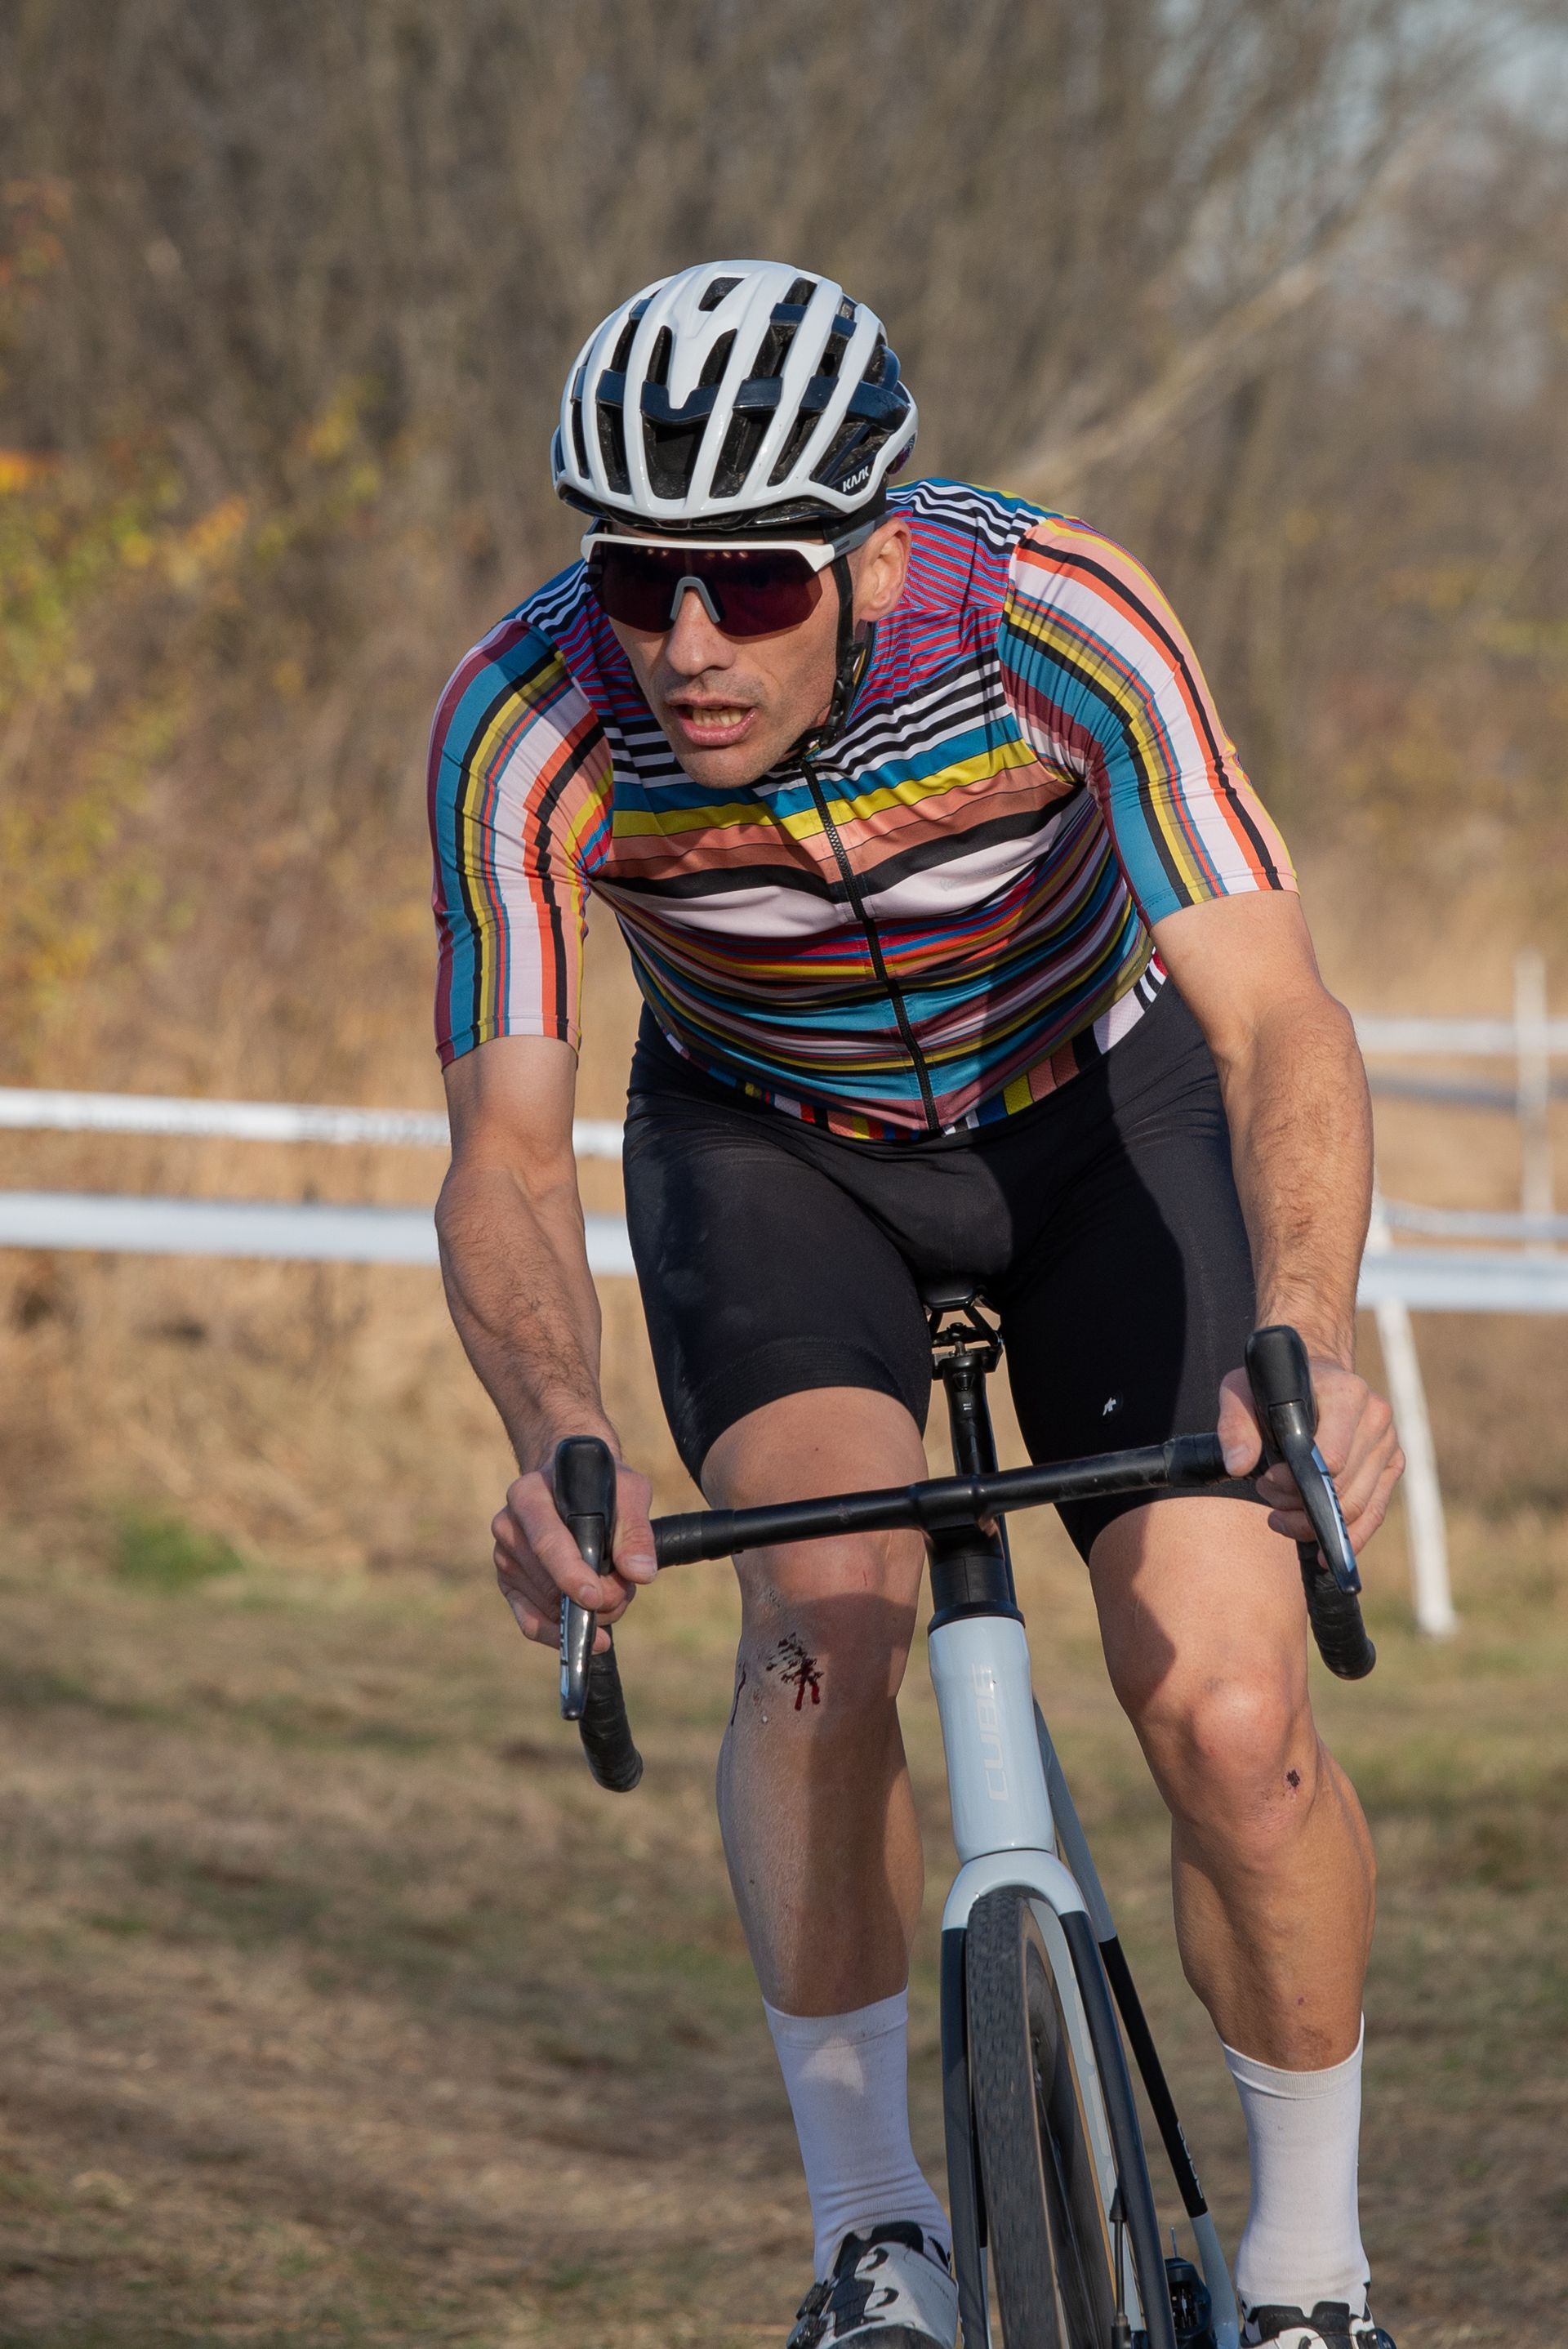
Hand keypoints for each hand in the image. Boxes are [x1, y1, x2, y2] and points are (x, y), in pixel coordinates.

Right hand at [492, 1453, 657, 1652]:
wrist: (572, 1481)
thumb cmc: (602, 1484)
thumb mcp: (628, 1490)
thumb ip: (636, 1530)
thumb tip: (640, 1573)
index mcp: (529, 1496)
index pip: (547, 1543)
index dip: (571, 1574)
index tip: (597, 1598)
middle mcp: (508, 1526)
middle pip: (548, 1582)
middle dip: (592, 1600)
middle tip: (624, 1594)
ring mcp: (505, 1557)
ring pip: (545, 1606)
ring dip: (586, 1613)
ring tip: (615, 1596)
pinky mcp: (509, 1582)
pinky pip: (530, 1621)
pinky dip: (560, 1635)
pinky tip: (590, 1639)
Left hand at [1217, 1357, 1403, 1553]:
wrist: (1315, 1375)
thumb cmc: (1275, 1385)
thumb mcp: (1242, 1391)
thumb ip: (1235, 1425)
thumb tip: (1238, 1465)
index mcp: (1347, 1395)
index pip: (1331, 1458)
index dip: (1295, 1483)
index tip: (1267, 1481)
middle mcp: (1376, 1418)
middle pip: (1343, 1488)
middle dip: (1301, 1507)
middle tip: (1271, 1503)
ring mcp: (1389, 1443)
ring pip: (1358, 1506)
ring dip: (1316, 1523)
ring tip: (1283, 1517)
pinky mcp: (1391, 1465)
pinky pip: (1374, 1512)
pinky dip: (1350, 1537)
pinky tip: (1324, 1551)